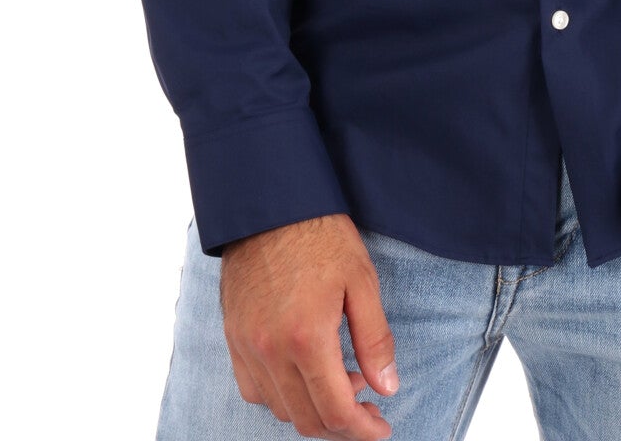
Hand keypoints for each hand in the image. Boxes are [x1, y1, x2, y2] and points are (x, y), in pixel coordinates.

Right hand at [219, 214, 399, 438]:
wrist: (270, 204)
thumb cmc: (320, 235)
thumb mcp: (361, 281)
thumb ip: (375, 340)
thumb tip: (387, 388)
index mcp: (307, 339)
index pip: (336, 412)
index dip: (362, 430)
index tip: (381, 428)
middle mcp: (270, 351)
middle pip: (307, 419)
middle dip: (342, 425)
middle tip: (368, 408)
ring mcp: (247, 347)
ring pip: (280, 409)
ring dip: (313, 409)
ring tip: (340, 380)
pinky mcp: (233, 337)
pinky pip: (254, 389)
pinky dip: (281, 396)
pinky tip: (303, 374)